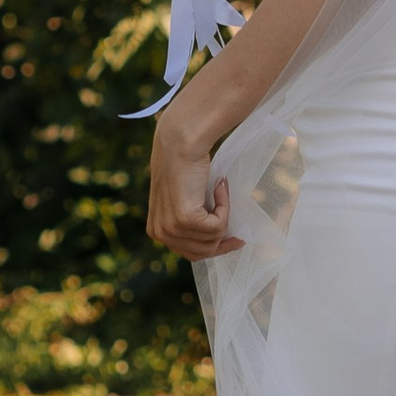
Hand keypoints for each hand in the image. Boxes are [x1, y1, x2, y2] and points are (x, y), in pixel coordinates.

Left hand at [147, 105, 241, 257]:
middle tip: (239, 235)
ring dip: (223, 216)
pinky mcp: (185, 220)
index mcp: (155, 230)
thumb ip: (189, 221)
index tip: (233, 240)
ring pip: (212, 240)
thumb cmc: (184, 163)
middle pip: (201, 253)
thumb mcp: (182, 199)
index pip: (189, 253)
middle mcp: (159, 233)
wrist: (181, 141)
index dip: (213, 248)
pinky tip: (218, 186)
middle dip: (223, 242)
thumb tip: (215, 240)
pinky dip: (224, 207)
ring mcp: (171, 228)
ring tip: (219, 190)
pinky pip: (218, 226)